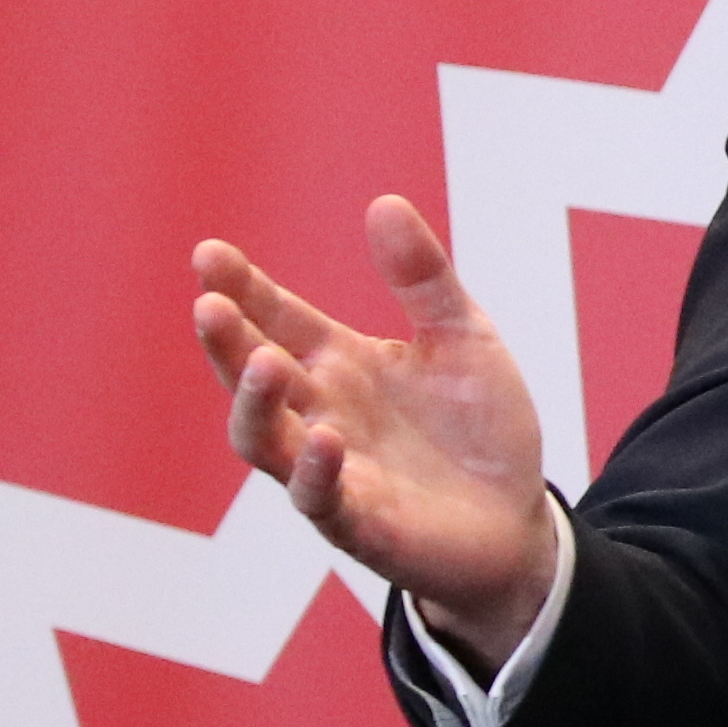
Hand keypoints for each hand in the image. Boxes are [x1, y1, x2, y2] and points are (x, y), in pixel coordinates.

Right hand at [193, 197, 560, 667]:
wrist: (517, 521)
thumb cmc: (480, 430)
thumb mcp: (464, 339)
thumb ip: (424, 280)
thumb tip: (385, 203)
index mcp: (338, 363)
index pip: (275, 319)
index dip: (242, 288)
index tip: (209, 253)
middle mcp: (320, 413)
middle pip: (253, 374)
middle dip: (227, 342)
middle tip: (210, 304)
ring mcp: (331, 470)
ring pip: (266, 440)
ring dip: (257, 403)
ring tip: (263, 362)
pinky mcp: (358, 523)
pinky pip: (320, 500)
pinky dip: (318, 471)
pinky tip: (328, 439)